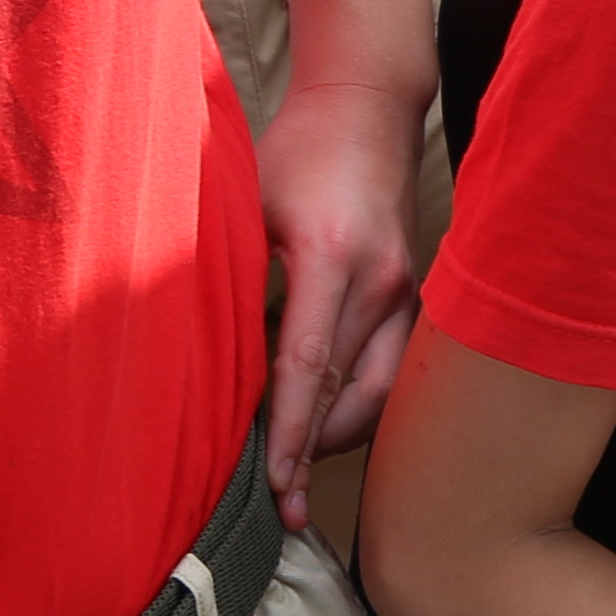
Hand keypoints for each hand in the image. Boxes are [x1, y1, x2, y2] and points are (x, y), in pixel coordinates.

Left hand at [254, 79, 426, 523]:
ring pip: (381, 390)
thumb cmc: (299, 151)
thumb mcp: (249, 206)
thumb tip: (199, 359)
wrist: (369, 106)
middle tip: (285, 509)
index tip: (274, 484)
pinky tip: (326, 427)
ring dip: (340, 437)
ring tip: (300, 476)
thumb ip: (233, 277)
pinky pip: (392, 368)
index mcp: (331, 254)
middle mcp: (381, 279)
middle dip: (314, 455)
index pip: (307, 364)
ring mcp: (408, 288)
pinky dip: (359, 404)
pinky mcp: (416, 293)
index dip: (288, 431)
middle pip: (350, 392)